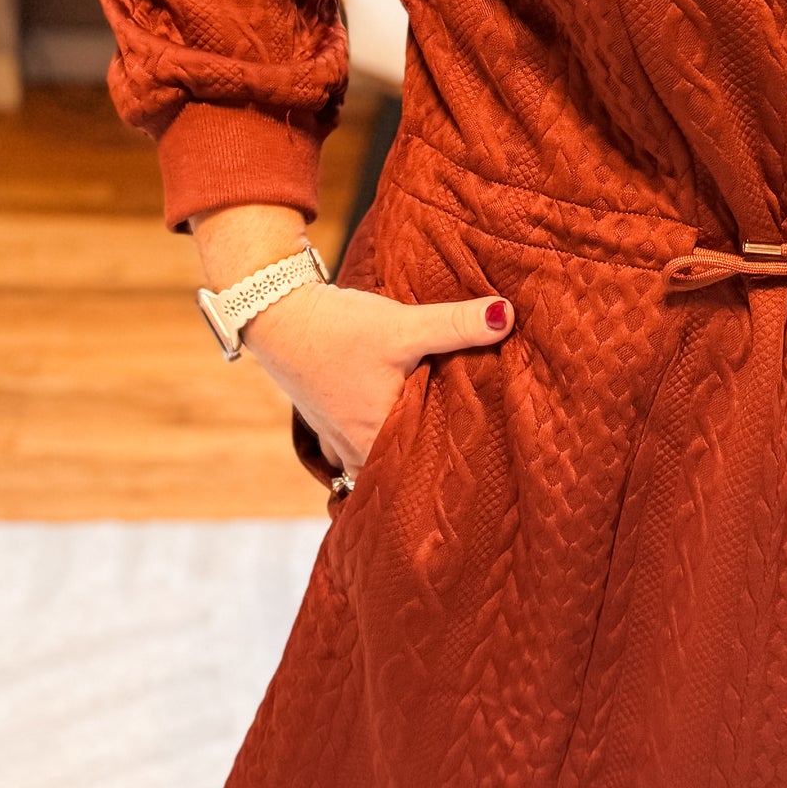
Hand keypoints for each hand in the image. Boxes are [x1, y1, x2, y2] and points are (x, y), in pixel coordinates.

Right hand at [242, 277, 514, 477]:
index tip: (487, 465)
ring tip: (442, 441)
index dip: (454, 470)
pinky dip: (381, 435)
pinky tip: (400, 420)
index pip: (424, 474)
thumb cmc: (339, 330)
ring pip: (381, 457)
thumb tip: (508, 315)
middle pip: (403, 470)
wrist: (277, 313)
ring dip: (405, 450)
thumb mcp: (404, 326)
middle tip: (475, 458)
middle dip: (432, 463)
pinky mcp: (330, 418)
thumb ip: (456, 325)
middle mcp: (356, 451)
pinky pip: (362, 441)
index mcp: (378, 442)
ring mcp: (339, 438)